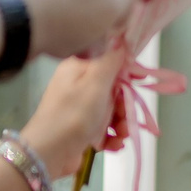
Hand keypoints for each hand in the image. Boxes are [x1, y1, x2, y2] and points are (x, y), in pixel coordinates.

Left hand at [19, 50, 130, 179]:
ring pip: (111, 112)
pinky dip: (111, 137)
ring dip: (121, 125)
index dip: (126, 73)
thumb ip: (111, 61)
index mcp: (78, 69)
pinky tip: (113, 144)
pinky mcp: (80, 129)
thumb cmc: (73, 114)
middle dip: (125, 107)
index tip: (141, 81)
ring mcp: (78, 109)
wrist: (49, 152)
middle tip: (126, 118)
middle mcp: (77, 86)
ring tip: (121, 136)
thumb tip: (121, 39)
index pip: (108, 63)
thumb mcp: (96, 83)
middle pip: (113, 91)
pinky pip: (104, 129)